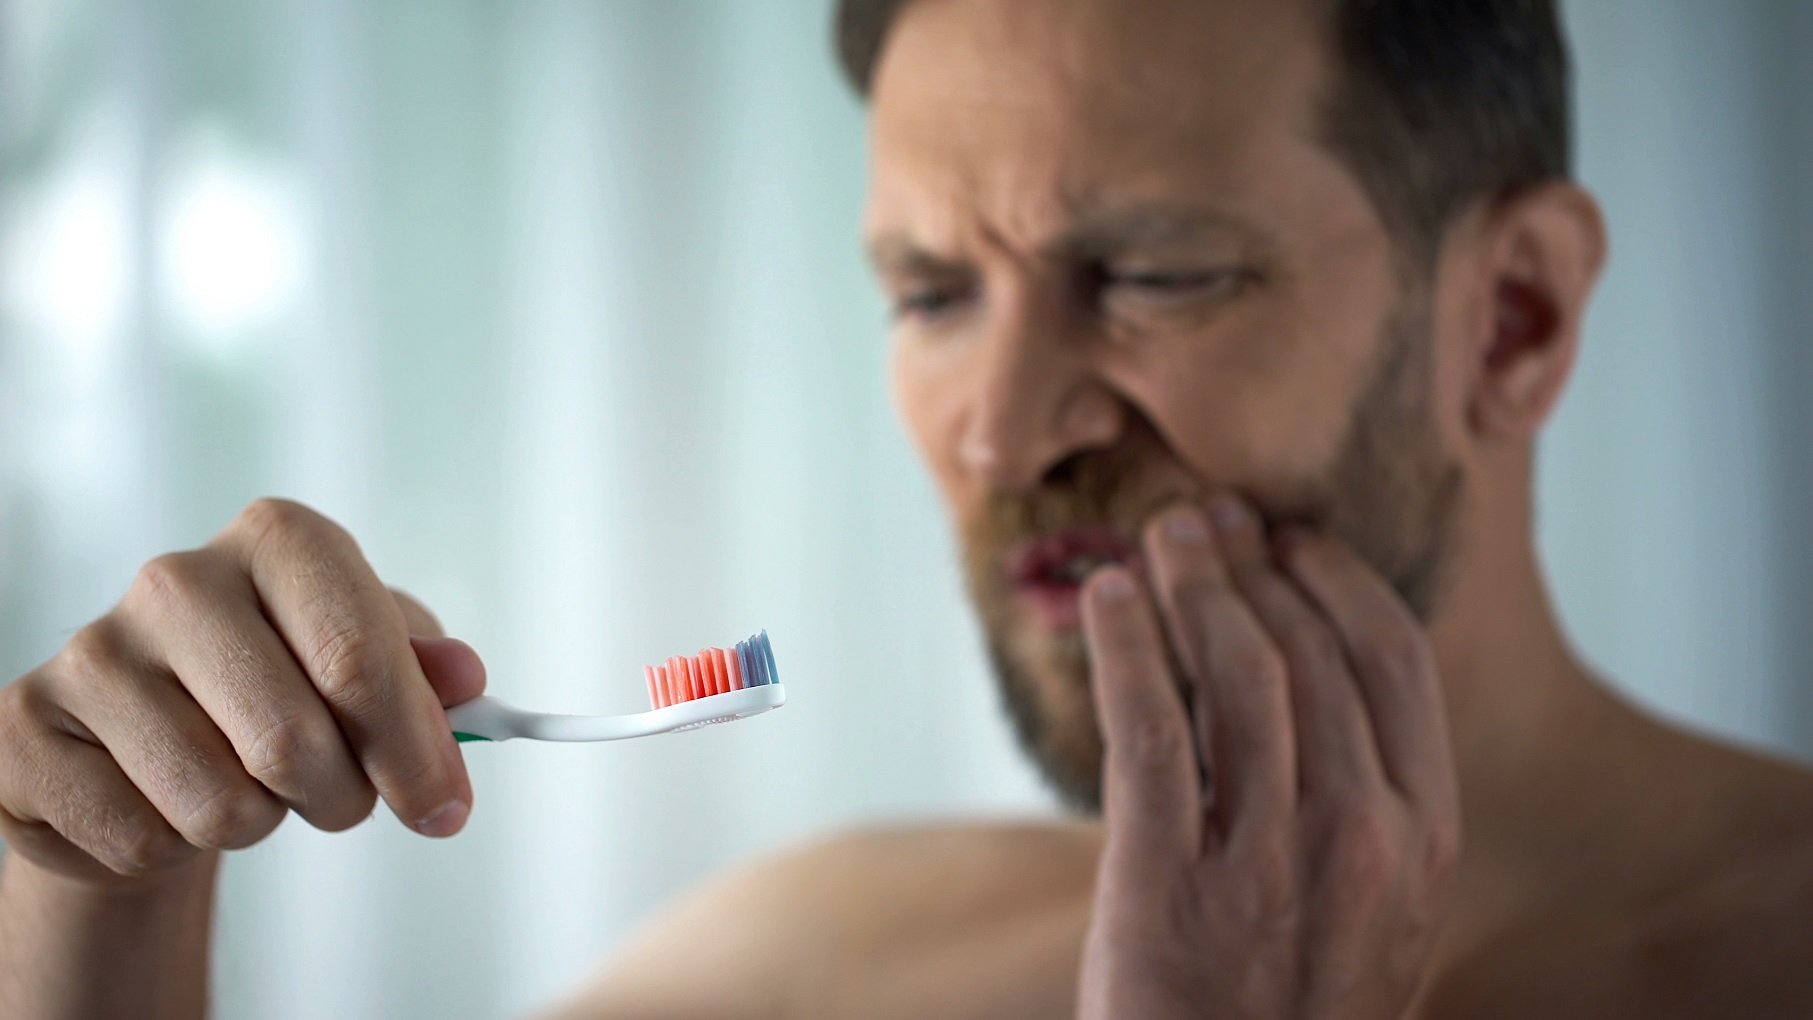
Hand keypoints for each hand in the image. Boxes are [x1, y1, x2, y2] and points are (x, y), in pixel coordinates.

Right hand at [0, 498, 485, 887]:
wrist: (152, 734)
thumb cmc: (283, 684)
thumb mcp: (370, 659)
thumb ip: (425, 671)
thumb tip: (465, 678)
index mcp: (278, 541)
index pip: (358, 653)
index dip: (412, 747)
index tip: (443, 808)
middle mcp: (176, 581)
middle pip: (291, 742)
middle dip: (341, 799)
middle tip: (341, 797)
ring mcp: (91, 654)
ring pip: (220, 806)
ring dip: (258, 823)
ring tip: (245, 783)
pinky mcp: (26, 732)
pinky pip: (142, 841)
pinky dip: (174, 848)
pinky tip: (165, 798)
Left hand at [1075, 494, 1459, 1018]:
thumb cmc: (1296, 1006)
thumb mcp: (1378, 911)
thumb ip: (1367, 801)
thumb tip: (1313, 668)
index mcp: (1426, 834)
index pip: (1394, 662)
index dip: (1337, 580)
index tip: (1291, 539)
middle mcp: (1361, 835)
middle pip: (1307, 652)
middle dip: (1251, 566)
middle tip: (1207, 517)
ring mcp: (1265, 859)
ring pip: (1236, 674)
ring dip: (1193, 585)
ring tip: (1161, 536)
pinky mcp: (1166, 880)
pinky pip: (1148, 730)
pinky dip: (1126, 647)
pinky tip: (1110, 598)